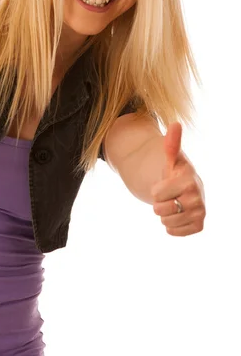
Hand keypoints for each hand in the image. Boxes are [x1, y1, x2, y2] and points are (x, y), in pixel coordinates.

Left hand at [151, 122, 205, 236]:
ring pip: (167, 222)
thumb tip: (175, 124)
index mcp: (189, 180)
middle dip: (159, 203)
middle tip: (168, 196)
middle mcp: (198, 196)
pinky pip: (174, 232)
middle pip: (160, 210)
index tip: (163, 184)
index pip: (157, 193)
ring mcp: (200, 212)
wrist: (183, 188)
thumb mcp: (170, 157)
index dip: (156, 190)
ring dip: (164, 215)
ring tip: (172, 204)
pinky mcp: (199, 225)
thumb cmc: (174, 171)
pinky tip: (177, 215)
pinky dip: (170, 226)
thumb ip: (171, 143)